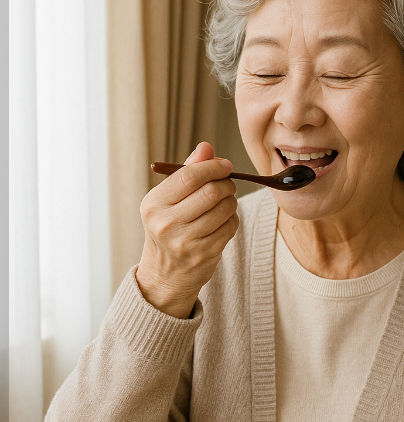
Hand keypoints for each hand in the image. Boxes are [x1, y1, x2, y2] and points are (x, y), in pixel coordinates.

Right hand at [136, 142, 238, 317]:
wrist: (165, 274)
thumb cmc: (168, 228)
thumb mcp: (168, 200)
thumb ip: (187, 172)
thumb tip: (207, 147)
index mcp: (154, 204)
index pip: (190, 176)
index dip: (213, 167)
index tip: (225, 165)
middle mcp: (167, 223)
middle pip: (211, 191)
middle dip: (226, 183)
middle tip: (227, 184)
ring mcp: (186, 242)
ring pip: (225, 208)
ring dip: (231, 201)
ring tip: (224, 203)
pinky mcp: (205, 255)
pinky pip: (230, 226)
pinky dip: (232, 219)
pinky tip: (222, 220)